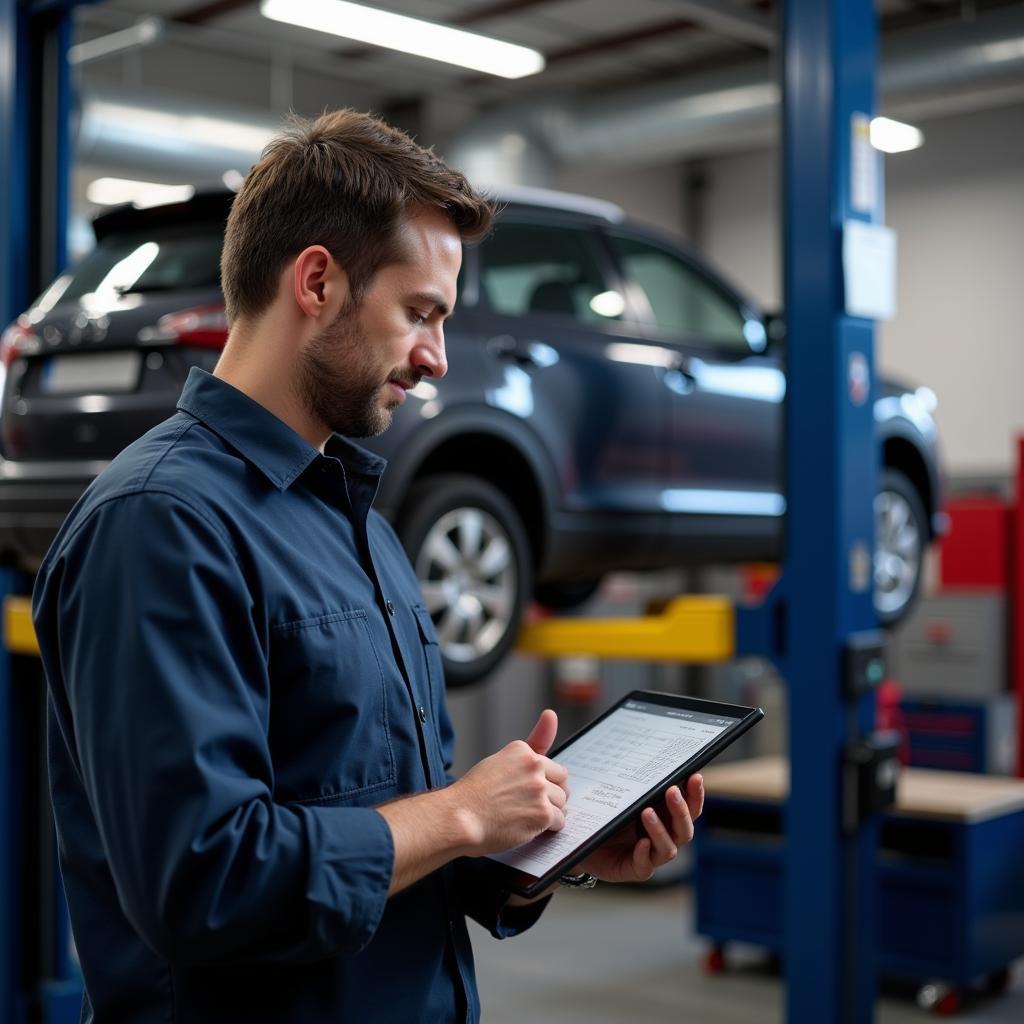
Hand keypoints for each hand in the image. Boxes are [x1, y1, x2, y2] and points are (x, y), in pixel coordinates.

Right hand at [448, 709, 569, 855]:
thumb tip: (552, 714)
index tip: (534, 790)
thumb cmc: (473, 795)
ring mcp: (539, 788)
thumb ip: (532, 742)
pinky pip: (559, 822)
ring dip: (548, 814)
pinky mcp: (542, 812)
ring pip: (561, 803)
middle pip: (562, 783)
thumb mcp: (499, 760)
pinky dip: (546, 829)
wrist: (459, 818)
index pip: (551, 766)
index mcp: (521, 751)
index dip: (543, 782)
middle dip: (551, 796)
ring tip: (523, 817)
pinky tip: (527, 827)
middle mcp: (533, 765)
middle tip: (528, 806)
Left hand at [578, 774, 703, 883]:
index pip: (689, 807)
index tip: (695, 776)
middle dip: (680, 809)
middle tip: (672, 791)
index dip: (695, 794)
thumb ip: (634, 782)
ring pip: (668, 848)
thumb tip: (645, 754)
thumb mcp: (620, 794)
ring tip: (647, 812)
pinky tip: (641, 843)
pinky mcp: (635, 869)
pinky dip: (644, 854)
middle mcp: (664, 837)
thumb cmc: (607, 813)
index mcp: (666, 817)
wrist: (584, 839)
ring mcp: (651, 855)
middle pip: (684, 828)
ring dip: (660, 830)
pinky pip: (645, 866)